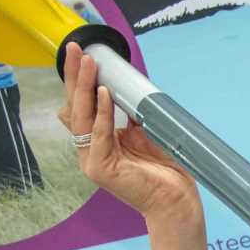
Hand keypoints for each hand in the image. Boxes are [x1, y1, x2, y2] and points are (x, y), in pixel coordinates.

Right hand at [60, 45, 202, 226]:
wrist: (176, 200)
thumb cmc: (163, 168)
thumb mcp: (143, 130)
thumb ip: (129, 111)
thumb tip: (124, 84)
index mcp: (96, 140)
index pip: (80, 104)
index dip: (77, 80)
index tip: (81, 53)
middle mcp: (89, 149)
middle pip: (74, 106)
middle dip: (74, 76)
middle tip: (75, 49)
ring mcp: (91, 160)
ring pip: (82, 117)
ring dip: (85, 88)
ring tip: (88, 64)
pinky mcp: (100, 170)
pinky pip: (99, 135)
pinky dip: (101, 113)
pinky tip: (103, 94)